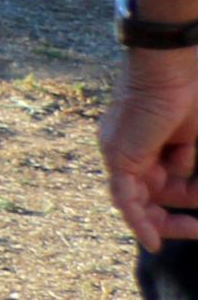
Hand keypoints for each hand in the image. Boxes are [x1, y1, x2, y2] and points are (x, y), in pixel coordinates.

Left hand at [115, 48, 197, 249]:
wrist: (172, 66)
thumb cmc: (190, 94)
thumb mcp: (194, 141)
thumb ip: (190, 163)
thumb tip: (194, 192)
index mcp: (147, 146)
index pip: (161, 188)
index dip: (183, 207)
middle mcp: (129, 151)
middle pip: (147, 199)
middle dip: (172, 220)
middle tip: (197, 228)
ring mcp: (120, 154)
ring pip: (139, 201)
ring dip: (165, 220)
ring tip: (193, 225)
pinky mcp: (118, 156)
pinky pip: (123, 196)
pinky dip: (137, 219)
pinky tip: (153, 241)